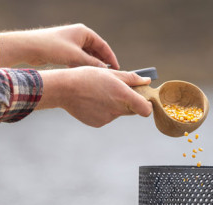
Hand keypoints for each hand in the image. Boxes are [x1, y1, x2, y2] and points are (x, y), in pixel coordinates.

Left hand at [0, 24, 118, 68]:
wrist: (31, 47)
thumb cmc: (53, 47)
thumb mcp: (76, 57)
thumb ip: (92, 64)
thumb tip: (106, 71)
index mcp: (84, 32)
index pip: (103, 46)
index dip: (111, 58)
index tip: (118, 70)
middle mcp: (78, 36)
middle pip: (96, 52)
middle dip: (102, 64)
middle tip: (109, 77)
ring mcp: (71, 43)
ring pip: (87, 57)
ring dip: (91, 67)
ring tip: (97, 79)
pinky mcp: (64, 51)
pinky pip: (78, 61)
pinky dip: (82, 68)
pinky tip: (83, 77)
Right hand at [36, 67, 152, 126]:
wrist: (65, 89)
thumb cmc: (87, 77)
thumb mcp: (111, 73)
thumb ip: (131, 79)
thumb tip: (146, 81)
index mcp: (123, 96)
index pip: (145, 110)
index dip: (147, 106)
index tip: (144, 100)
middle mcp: (117, 110)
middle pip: (132, 110)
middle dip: (129, 102)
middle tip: (118, 92)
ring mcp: (108, 119)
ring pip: (118, 113)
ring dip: (114, 105)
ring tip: (99, 94)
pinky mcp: (98, 123)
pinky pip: (106, 117)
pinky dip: (103, 110)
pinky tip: (93, 102)